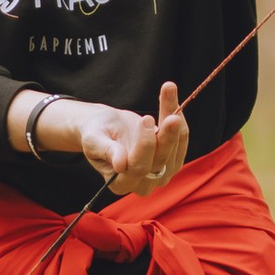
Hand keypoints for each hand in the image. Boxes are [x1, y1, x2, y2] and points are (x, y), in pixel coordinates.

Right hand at [51, 80, 189, 198]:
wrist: (106, 127)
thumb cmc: (96, 133)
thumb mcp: (93, 139)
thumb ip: (106, 151)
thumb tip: (120, 164)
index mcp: (120, 184)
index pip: (138, 167)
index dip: (144, 145)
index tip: (146, 118)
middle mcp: (143, 184)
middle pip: (161, 161)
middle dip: (167, 135)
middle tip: (171, 114)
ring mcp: (161, 174)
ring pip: (175, 148)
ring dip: (174, 119)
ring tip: (168, 90)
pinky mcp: (172, 160)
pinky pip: (181, 139)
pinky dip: (177, 116)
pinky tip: (170, 97)